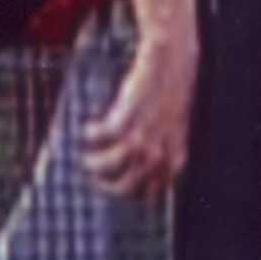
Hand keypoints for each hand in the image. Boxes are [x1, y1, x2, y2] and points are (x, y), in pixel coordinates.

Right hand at [81, 22, 196, 195]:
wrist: (172, 65)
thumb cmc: (172, 95)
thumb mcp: (174, 129)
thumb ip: (164, 150)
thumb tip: (143, 167)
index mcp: (174, 159)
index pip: (151, 192)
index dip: (131, 193)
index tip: (117, 185)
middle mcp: (158, 153)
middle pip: (125, 186)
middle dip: (106, 186)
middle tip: (96, 179)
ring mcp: (141, 138)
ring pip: (107, 165)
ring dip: (92, 163)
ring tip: (86, 158)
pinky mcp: (125, 121)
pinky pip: (98, 137)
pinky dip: (90, 135)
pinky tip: (88, 128)